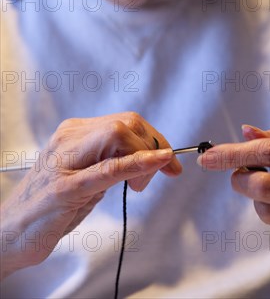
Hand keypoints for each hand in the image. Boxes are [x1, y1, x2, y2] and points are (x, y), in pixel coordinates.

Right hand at [0, 112, 181, 278]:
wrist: (8, 233)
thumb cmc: (48, 206)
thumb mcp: (84, 176)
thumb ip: (110, 162)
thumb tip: (146, 158)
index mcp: (73, 133)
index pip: (125, 122)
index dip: (154, 137)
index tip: (169, 159)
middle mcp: (68, 139)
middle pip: (126, 124)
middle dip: (154, 144)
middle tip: (162, 172)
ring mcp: (64, 162)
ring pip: (118, 136)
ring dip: (145, 157)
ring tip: (141, 184)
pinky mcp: (64, 188)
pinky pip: (107, 168)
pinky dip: (136, 163)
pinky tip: (155, 163)